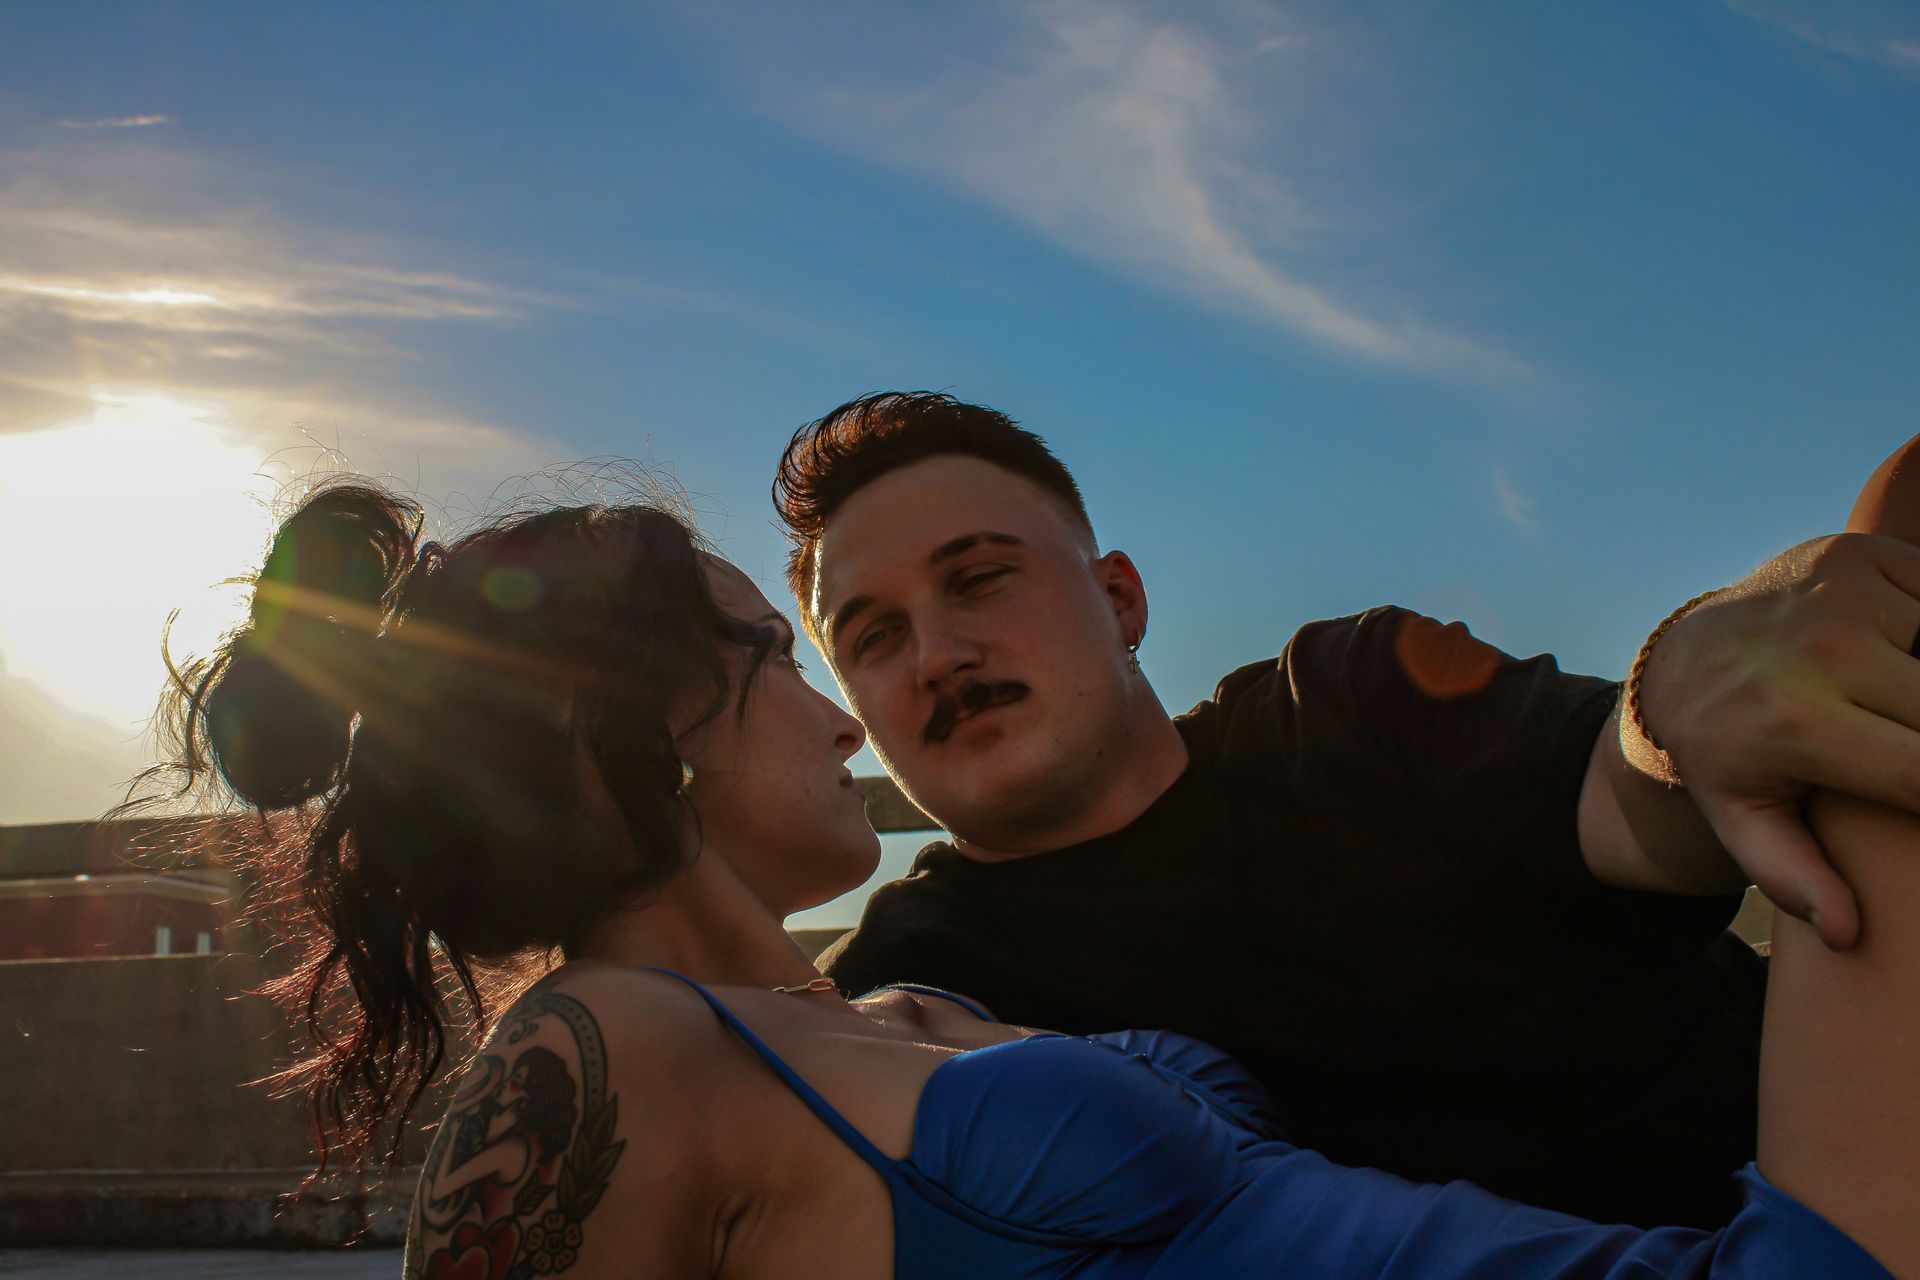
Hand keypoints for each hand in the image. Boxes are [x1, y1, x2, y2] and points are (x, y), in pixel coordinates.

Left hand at [1636, 532, 1919, 949]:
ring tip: (1894, 713)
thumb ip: (1792, 878)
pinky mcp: (1866, 555)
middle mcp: (1823, 648)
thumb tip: (1844, 933)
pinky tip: (1907, 665)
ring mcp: (1848, 591)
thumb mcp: (1742, 819)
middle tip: (1904, 752)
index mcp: (1798, 722)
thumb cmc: (1728, 751)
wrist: (1684, 656)